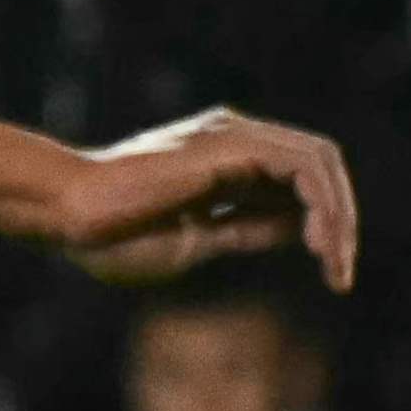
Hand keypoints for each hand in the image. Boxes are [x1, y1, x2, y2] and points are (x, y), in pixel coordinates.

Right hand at [47, 108, 357, 289]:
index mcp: (222, 162)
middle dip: (340, 221)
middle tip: (342, 275)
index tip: (330, 274)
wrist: (68, 213)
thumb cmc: (111, 234)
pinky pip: (304, 165)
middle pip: (317, 168)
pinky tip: (319, 243)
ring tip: (335, 264)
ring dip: (339, 215)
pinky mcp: (232, 143)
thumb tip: (300, 230)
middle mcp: (234, 138)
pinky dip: (323, 203)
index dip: (322, 225)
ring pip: (319, 162)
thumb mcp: (196, 241)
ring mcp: (234, 135)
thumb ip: (246, 229)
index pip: (296, 183)